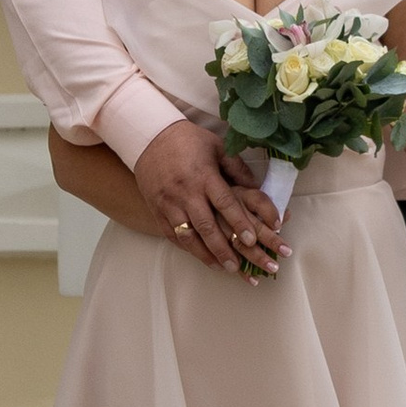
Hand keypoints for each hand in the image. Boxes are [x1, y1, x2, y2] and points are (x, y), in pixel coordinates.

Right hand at [135, 121, 283, 277]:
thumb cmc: (188, 141)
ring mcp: (169, 203)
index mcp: (204, 175)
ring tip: (223, 268)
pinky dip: (187, 248)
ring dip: (206, 255)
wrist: (149, 138)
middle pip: (206, 226)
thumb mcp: (217, 146)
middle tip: (239, 266)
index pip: (225, 203)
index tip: (252, 240)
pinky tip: (201, 257)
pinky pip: (171, 234)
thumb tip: (256, 188)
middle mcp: (186, 192)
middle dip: (223, 248)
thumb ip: (237, 168)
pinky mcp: (157, 210)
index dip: (239, 222)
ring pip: (188, 235)